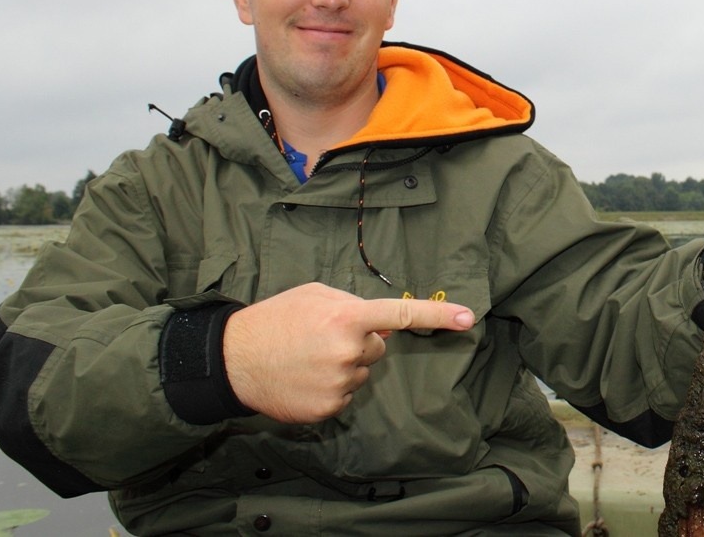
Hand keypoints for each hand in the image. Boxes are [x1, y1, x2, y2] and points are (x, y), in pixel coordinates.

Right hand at [222, 282, 474, 423]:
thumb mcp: (315, 295)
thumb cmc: (276, 319)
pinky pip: (346, 395)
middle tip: (321, 338)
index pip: (403, 315)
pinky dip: (330, 388)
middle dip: (359, 342)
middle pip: (378, 348)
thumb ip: (354, 305)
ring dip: (343, 365)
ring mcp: (340, 382)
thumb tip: (384, 327)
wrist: (234, 360)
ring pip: (361, 372)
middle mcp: (348, 350)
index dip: (438, 316)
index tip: (469, 318)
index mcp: (347, 316)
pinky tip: (304, 378)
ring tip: (307, 358)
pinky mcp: (329, 407)